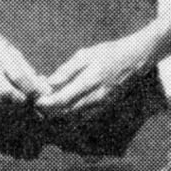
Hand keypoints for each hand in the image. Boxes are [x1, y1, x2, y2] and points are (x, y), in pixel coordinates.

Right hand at [0, 23, 50, 110]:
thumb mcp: (8, 48)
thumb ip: (23, 66)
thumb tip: (41, 84)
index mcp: (0, 54)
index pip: (19, 77)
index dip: (33, 89)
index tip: (43, 94)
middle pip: (7, 93)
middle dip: (23, 101)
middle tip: (33, 102)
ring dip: (11, 106)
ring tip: (20, 104)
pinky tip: (6, 104)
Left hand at [37, 31, 155, 116]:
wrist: (135, 59)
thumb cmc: (109, 53)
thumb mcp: (85, 55)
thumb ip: (67, 70)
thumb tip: (49, 82)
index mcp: (89, 82)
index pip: (62, 100)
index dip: (46, 103)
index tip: (36, 100)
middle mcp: (94, 98)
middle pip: (65, 113)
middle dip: (49, 110)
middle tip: (38, 102)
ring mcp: (100, 105)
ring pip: (73, 117)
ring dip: (59, 113)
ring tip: (48, 102)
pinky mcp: (104, 107)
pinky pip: (83, 116)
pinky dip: (70, 113)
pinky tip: (64, 104)